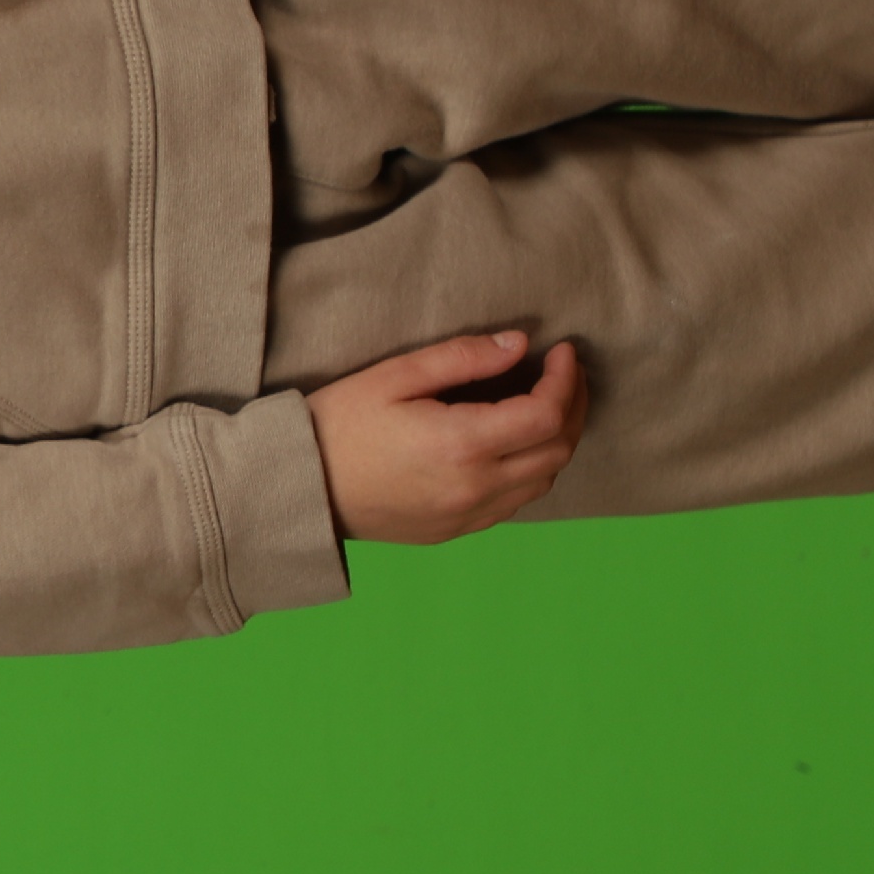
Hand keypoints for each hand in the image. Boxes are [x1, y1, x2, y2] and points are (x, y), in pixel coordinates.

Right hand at [306, 330, 590, 541]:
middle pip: (558, 450)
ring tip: (546, 406)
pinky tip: (514, 444)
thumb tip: (519, 344)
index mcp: (461, 444)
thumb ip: (462, 358)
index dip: (566, 380)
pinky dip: (532, 469)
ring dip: (557, 441)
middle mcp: (475, 487)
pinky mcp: (457, 529)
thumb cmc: (338, 425)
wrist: (300, 487)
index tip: (561, 352)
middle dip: (573, 406)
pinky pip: (516, 502)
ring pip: (544, 480)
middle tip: (564, 374)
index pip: (547, 414)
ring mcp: (468, 514)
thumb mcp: (394, 375)